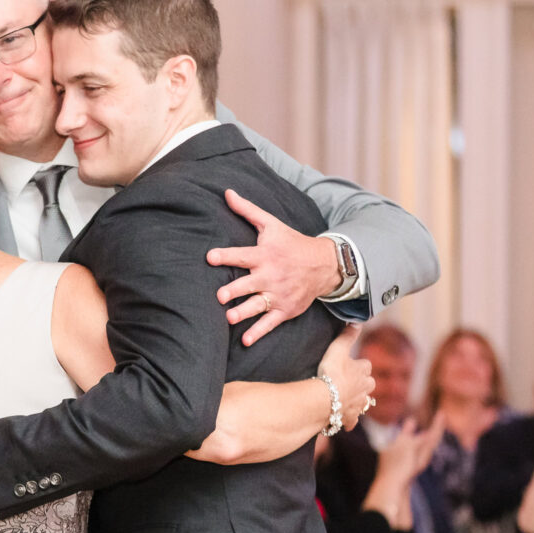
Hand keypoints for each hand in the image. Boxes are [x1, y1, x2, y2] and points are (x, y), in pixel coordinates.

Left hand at [207, 190, 341, 345]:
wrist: (324, 264)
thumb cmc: (291, 242)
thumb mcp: (271, 224)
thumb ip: (247, 210)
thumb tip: (226, 192)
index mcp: (264, 255)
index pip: (241, 255)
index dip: (225, 255)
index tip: (209, 257)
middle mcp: (270, 275)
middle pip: (249, 284)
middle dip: (234, 290)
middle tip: (220, 295)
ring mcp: (278, 294)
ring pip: (258, 305)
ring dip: (243, 312)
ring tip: (229, 318)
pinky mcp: (285, 309)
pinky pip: (270, 323)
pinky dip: (258, 332)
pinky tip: (245, 340)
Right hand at [317, 324, 373, 430]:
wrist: (326, 398)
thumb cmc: (332, 372)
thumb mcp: (338, 348)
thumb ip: (348, 335)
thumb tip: (358, 322)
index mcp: (363, 371)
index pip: (366, 365)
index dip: (358, 365)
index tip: (350, 364)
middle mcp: (365, 389)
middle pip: (369, 385)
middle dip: (362, 384)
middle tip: (349, 382)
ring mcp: (358, 404)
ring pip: (363, 402)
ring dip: (358, 401)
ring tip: (348, 399)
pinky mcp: (350, 416)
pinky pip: (352, 419)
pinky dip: (349, 419)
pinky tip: (345, 420)